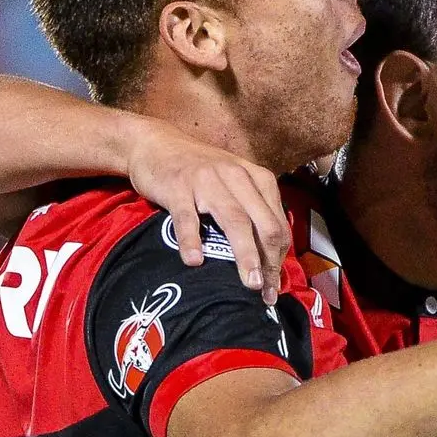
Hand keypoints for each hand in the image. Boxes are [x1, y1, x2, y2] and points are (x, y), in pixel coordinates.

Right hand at [126, 121, 288, 303]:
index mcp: (258, 179)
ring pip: (235, 221)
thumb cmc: (201, 171)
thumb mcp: (236, 183)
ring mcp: (208, 181)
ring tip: (250, 283)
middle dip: (269, 262)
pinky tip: (195, 261)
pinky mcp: (178, 187)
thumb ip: (253, 211)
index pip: (277, 224)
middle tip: (266, 292)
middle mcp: (237, 177)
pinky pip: (187, 217)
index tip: (274, 287)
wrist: (157, 144)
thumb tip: (269, 259)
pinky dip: (192, 240)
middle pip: (263, 225)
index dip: (279, 258)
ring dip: (245, 255)